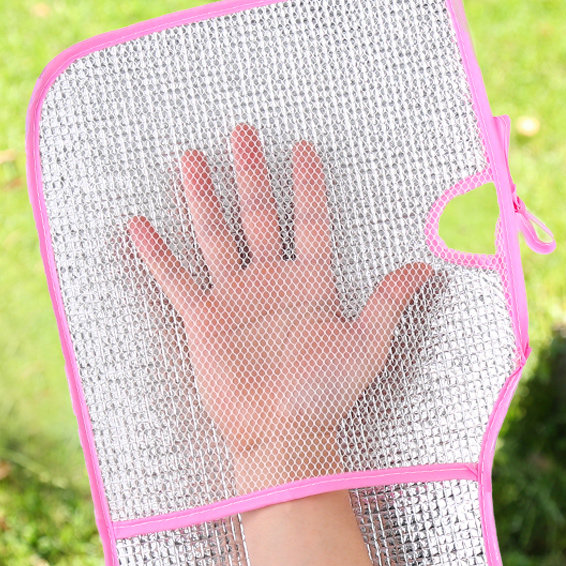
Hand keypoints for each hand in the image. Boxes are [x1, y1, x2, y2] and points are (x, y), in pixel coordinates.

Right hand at [127, 123, 432, 490]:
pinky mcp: (204, 320)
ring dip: (203, 197)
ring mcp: (235, 297)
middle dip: (250, 173)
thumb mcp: (368, 342)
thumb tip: (427, 267)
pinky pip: (175, 280)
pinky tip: (139, 224)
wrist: (285, 433)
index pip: (309, 219)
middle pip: (259, 214)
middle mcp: (271, 282)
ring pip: (215, 235)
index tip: (303, 147)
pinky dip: (157, 254)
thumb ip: (389, 300)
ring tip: (190, 159)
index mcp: (311, 282)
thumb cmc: (327, 393)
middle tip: (242, 132)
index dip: (307, 184)